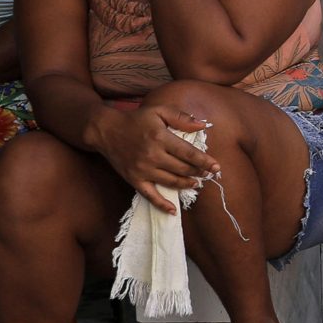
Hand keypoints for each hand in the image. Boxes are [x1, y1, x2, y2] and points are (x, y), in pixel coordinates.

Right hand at [94, 103, 219, 210]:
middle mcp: (153, 156)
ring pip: (171, 182)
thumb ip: (181, 117)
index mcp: (161, 138)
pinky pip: (150, 195)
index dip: (205, 161)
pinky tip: (173, 210)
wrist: (105, 130)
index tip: (216, 167)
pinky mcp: (134, 179)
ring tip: (196, 183)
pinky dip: (162, 205)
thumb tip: (203, 125)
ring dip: (187, 184)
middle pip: (182, 169)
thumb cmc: (135, 119)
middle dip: (198, 172)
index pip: (189, 153)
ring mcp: (143, 170)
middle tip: (208, 174)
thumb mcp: (158, 111)